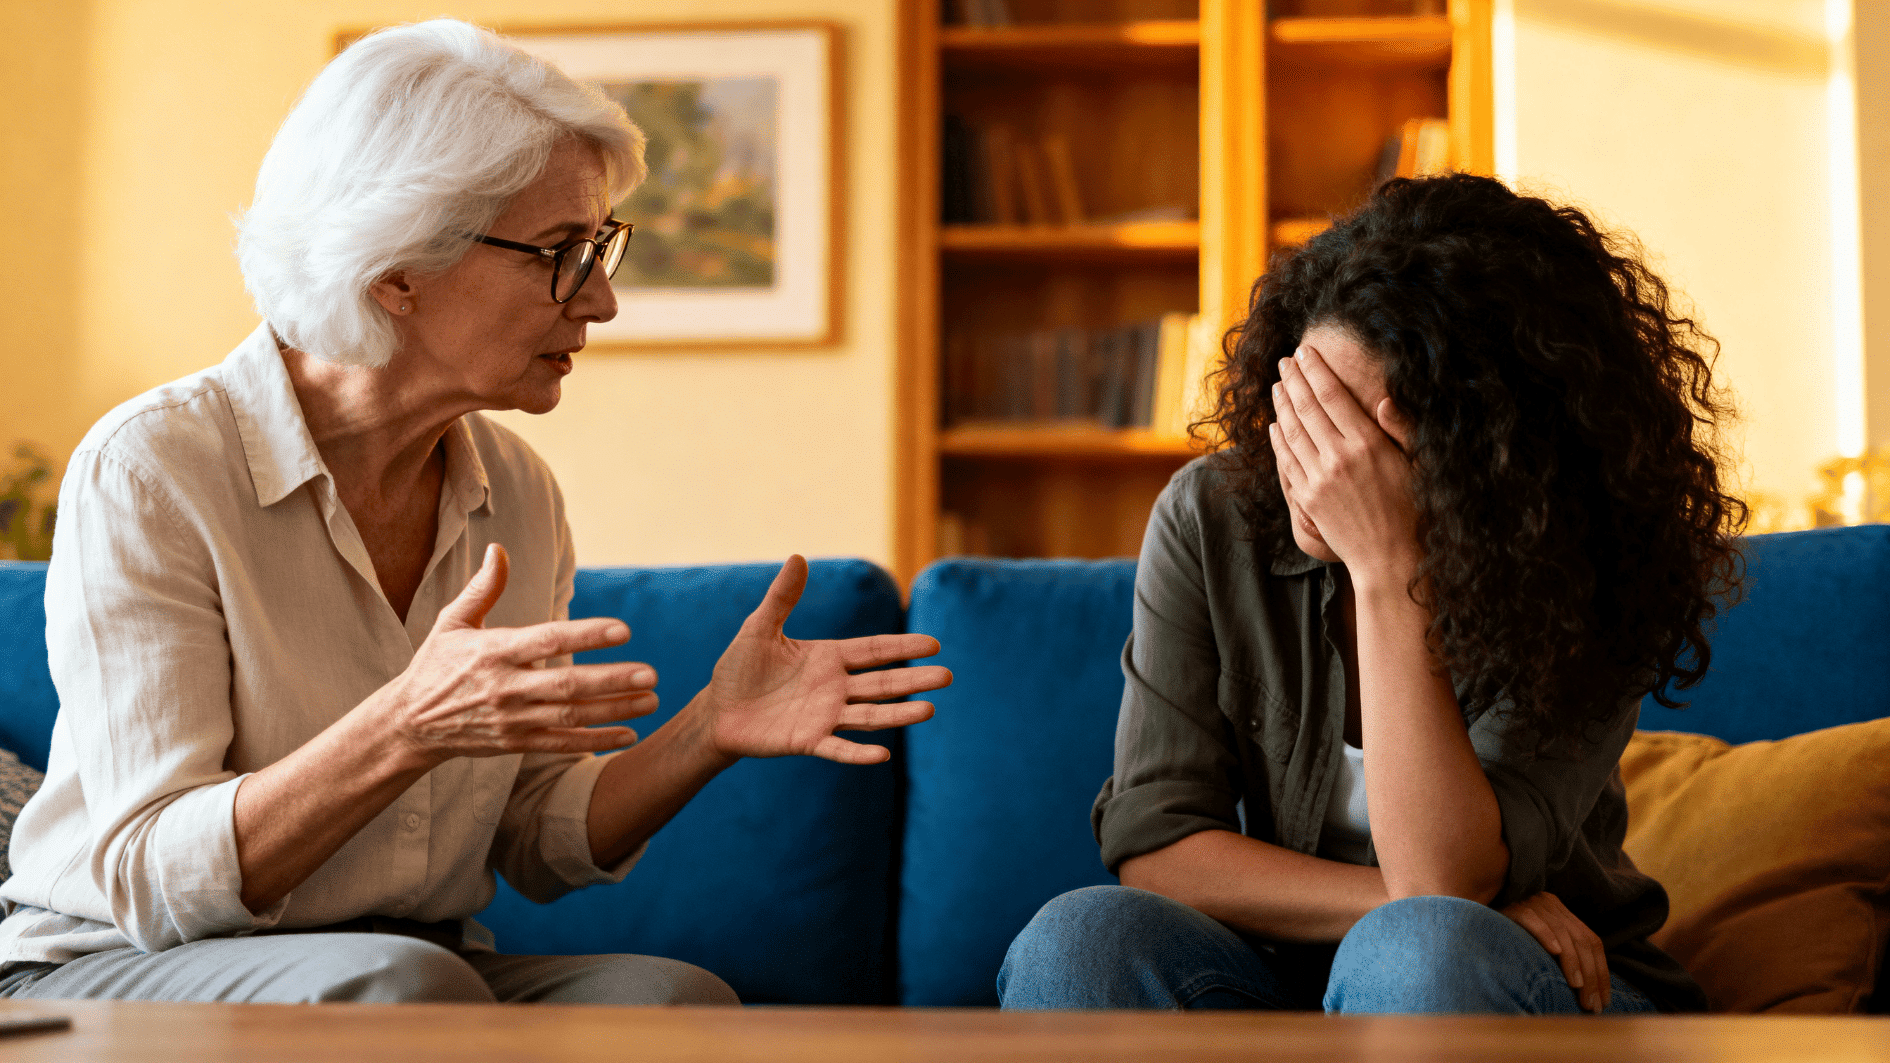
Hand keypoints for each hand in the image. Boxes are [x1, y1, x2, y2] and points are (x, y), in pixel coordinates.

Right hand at [376, 543, 657, 766]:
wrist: (410, 722)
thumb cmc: (437, 664)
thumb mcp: (453, 622)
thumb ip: (482, 588)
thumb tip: (497, 549)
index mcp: (494, 651)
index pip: (548, 640)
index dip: (586, 635)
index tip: (624, 630)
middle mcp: (505, 686)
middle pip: (567, 684)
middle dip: (612, 680)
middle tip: (651, 674)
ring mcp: (512, 718)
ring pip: (571, 715)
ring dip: (614, 710)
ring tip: (652, 701)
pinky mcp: (515, 743)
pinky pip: (562, 743)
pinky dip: (596, 741)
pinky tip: (629, 735)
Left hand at [696, 555, 949, 764]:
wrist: (719, 711)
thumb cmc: (740, 668)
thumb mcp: (759, 628)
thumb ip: (782, 598)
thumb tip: (798, 557)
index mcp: (828, 658)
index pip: (874, 651)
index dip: (902, 648)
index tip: (933, 645)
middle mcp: (835, 688)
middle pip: (882, 683)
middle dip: (914, 680)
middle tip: (947, 677)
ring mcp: (825, 716)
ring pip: (870, 715)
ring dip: (899, 714)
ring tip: (929, 709)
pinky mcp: (808, 741)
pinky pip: (838, 748)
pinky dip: (859, 753)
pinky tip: (882, 755)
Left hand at [1268, 344, 1418, 582]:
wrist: (1391, 557)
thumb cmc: (1413, 508)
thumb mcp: (1419, 463)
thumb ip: (1403, 428)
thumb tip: (1382, 399)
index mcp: (1368, 443)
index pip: (1333, 395)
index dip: (1315, 370)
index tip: (1304, 353)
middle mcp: (1339, 457)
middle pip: (1307, 407)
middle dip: (1292, 380)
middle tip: (1283, 361)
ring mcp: (1320, 478)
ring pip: (1292, 431)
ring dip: (1281, 404)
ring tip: (1276, 385)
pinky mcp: (1308, 497)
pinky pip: (1286, 460)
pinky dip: (1277, 439)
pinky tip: (1273, 424)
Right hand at [1502, 891, 1610, 1012]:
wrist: (1473, 929)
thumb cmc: (1511, 948)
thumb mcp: (1543, 952)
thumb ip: (1564, 961)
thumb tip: (1592, 993)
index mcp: (1562, 914)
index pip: (1592, 941)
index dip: (1602, 973)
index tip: (1604, 1001)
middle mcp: (1550, 904)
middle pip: (1581, 939)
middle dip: (1591, 975)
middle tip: (1591, 1004)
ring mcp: (1532, 903)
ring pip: (1562, 932)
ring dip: (1573, 962)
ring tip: (1577, 987)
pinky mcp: (1513, 908)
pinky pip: (1533, 920)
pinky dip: (1546, 935)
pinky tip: (1554, 952)